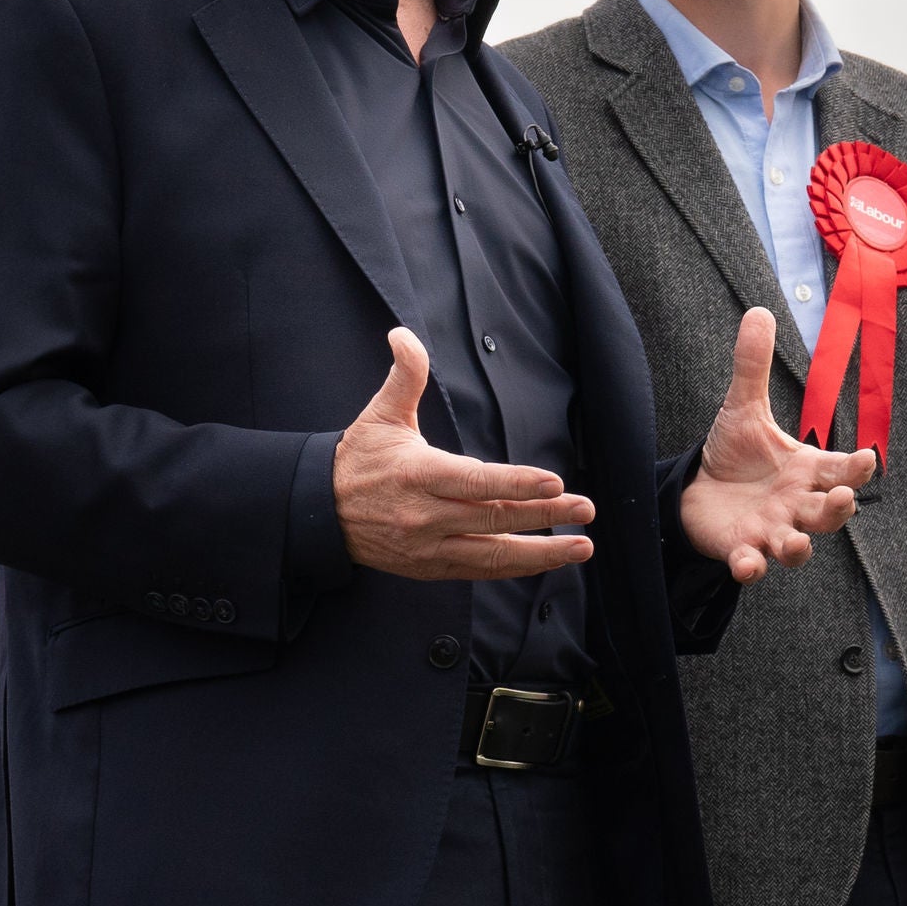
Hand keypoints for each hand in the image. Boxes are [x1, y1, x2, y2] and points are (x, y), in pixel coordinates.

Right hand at [336, 329, 597, 580]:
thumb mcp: (380, 414)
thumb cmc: (359, 459)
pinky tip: (547, 559)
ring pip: (493, 555)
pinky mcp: (430, 568)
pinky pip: (481, 570)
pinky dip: (516, 566)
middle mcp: (425, 516)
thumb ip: (405, 375)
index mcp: (418, 474)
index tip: (555, 483)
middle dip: (545, 515)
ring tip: (580, 546)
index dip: (517, 484)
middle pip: (494, 519)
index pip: (475, 483)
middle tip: (585, 509)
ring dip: (542, 553)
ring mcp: (428, 547)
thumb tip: (403, 335)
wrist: (320, 512)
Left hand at [677, 310, 876, 581]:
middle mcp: (797, 504)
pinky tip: (747, 563)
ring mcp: (772, 531)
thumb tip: (760, 310)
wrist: (698, 491)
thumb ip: (752, 366)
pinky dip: (752, 567)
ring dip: (799, 548)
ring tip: (795, 543)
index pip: (840, 471)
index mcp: (806, 470)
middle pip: (829, 514)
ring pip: (797, 547)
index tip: (866, 460)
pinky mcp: (743, 550)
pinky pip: (753, 565)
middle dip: (838, 510)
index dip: (855, 468)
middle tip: (842, 501)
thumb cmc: (734, 454)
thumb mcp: (742, 408)